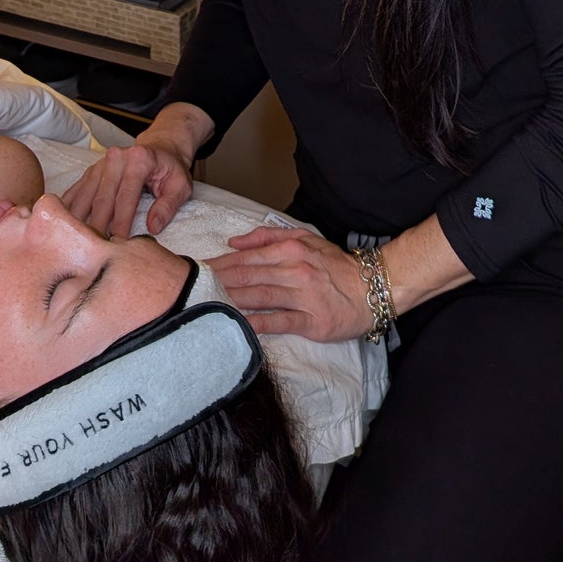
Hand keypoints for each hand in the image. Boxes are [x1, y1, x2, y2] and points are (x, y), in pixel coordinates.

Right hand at [61, 136, 193, 238]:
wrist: (160, 148)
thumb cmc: (170, 170)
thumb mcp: (181, 185)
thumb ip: (168, 206)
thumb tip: (152, 227)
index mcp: (139, 160)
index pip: (126, 197)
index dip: (121, 222)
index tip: (117, 244)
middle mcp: (116, 158)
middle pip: (103, 199)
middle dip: (98, 227)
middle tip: (94, 252)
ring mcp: (100, 163)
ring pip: (86, 196)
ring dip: (80, 221)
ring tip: (77, 244)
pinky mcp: (91, 171)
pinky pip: (76, 191)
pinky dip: (69, 208)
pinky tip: (63, 225)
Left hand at [207, 227, 371, 341]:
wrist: (373, 288)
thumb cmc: (335, 266)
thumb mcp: (305, 239)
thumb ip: (267, 237)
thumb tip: (233, 241)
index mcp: (290, 249)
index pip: (245, 257)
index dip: (218, 265)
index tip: (196, 271)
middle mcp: (294, 270)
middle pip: (247, 276)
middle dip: (216, 282)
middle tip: (190, 289)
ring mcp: (303, 296)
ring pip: (259, 296)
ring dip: (230, 300)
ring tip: (204, 305)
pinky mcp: (312, 320)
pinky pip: (279, 321)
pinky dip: (256, 323)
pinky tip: (237, 325)